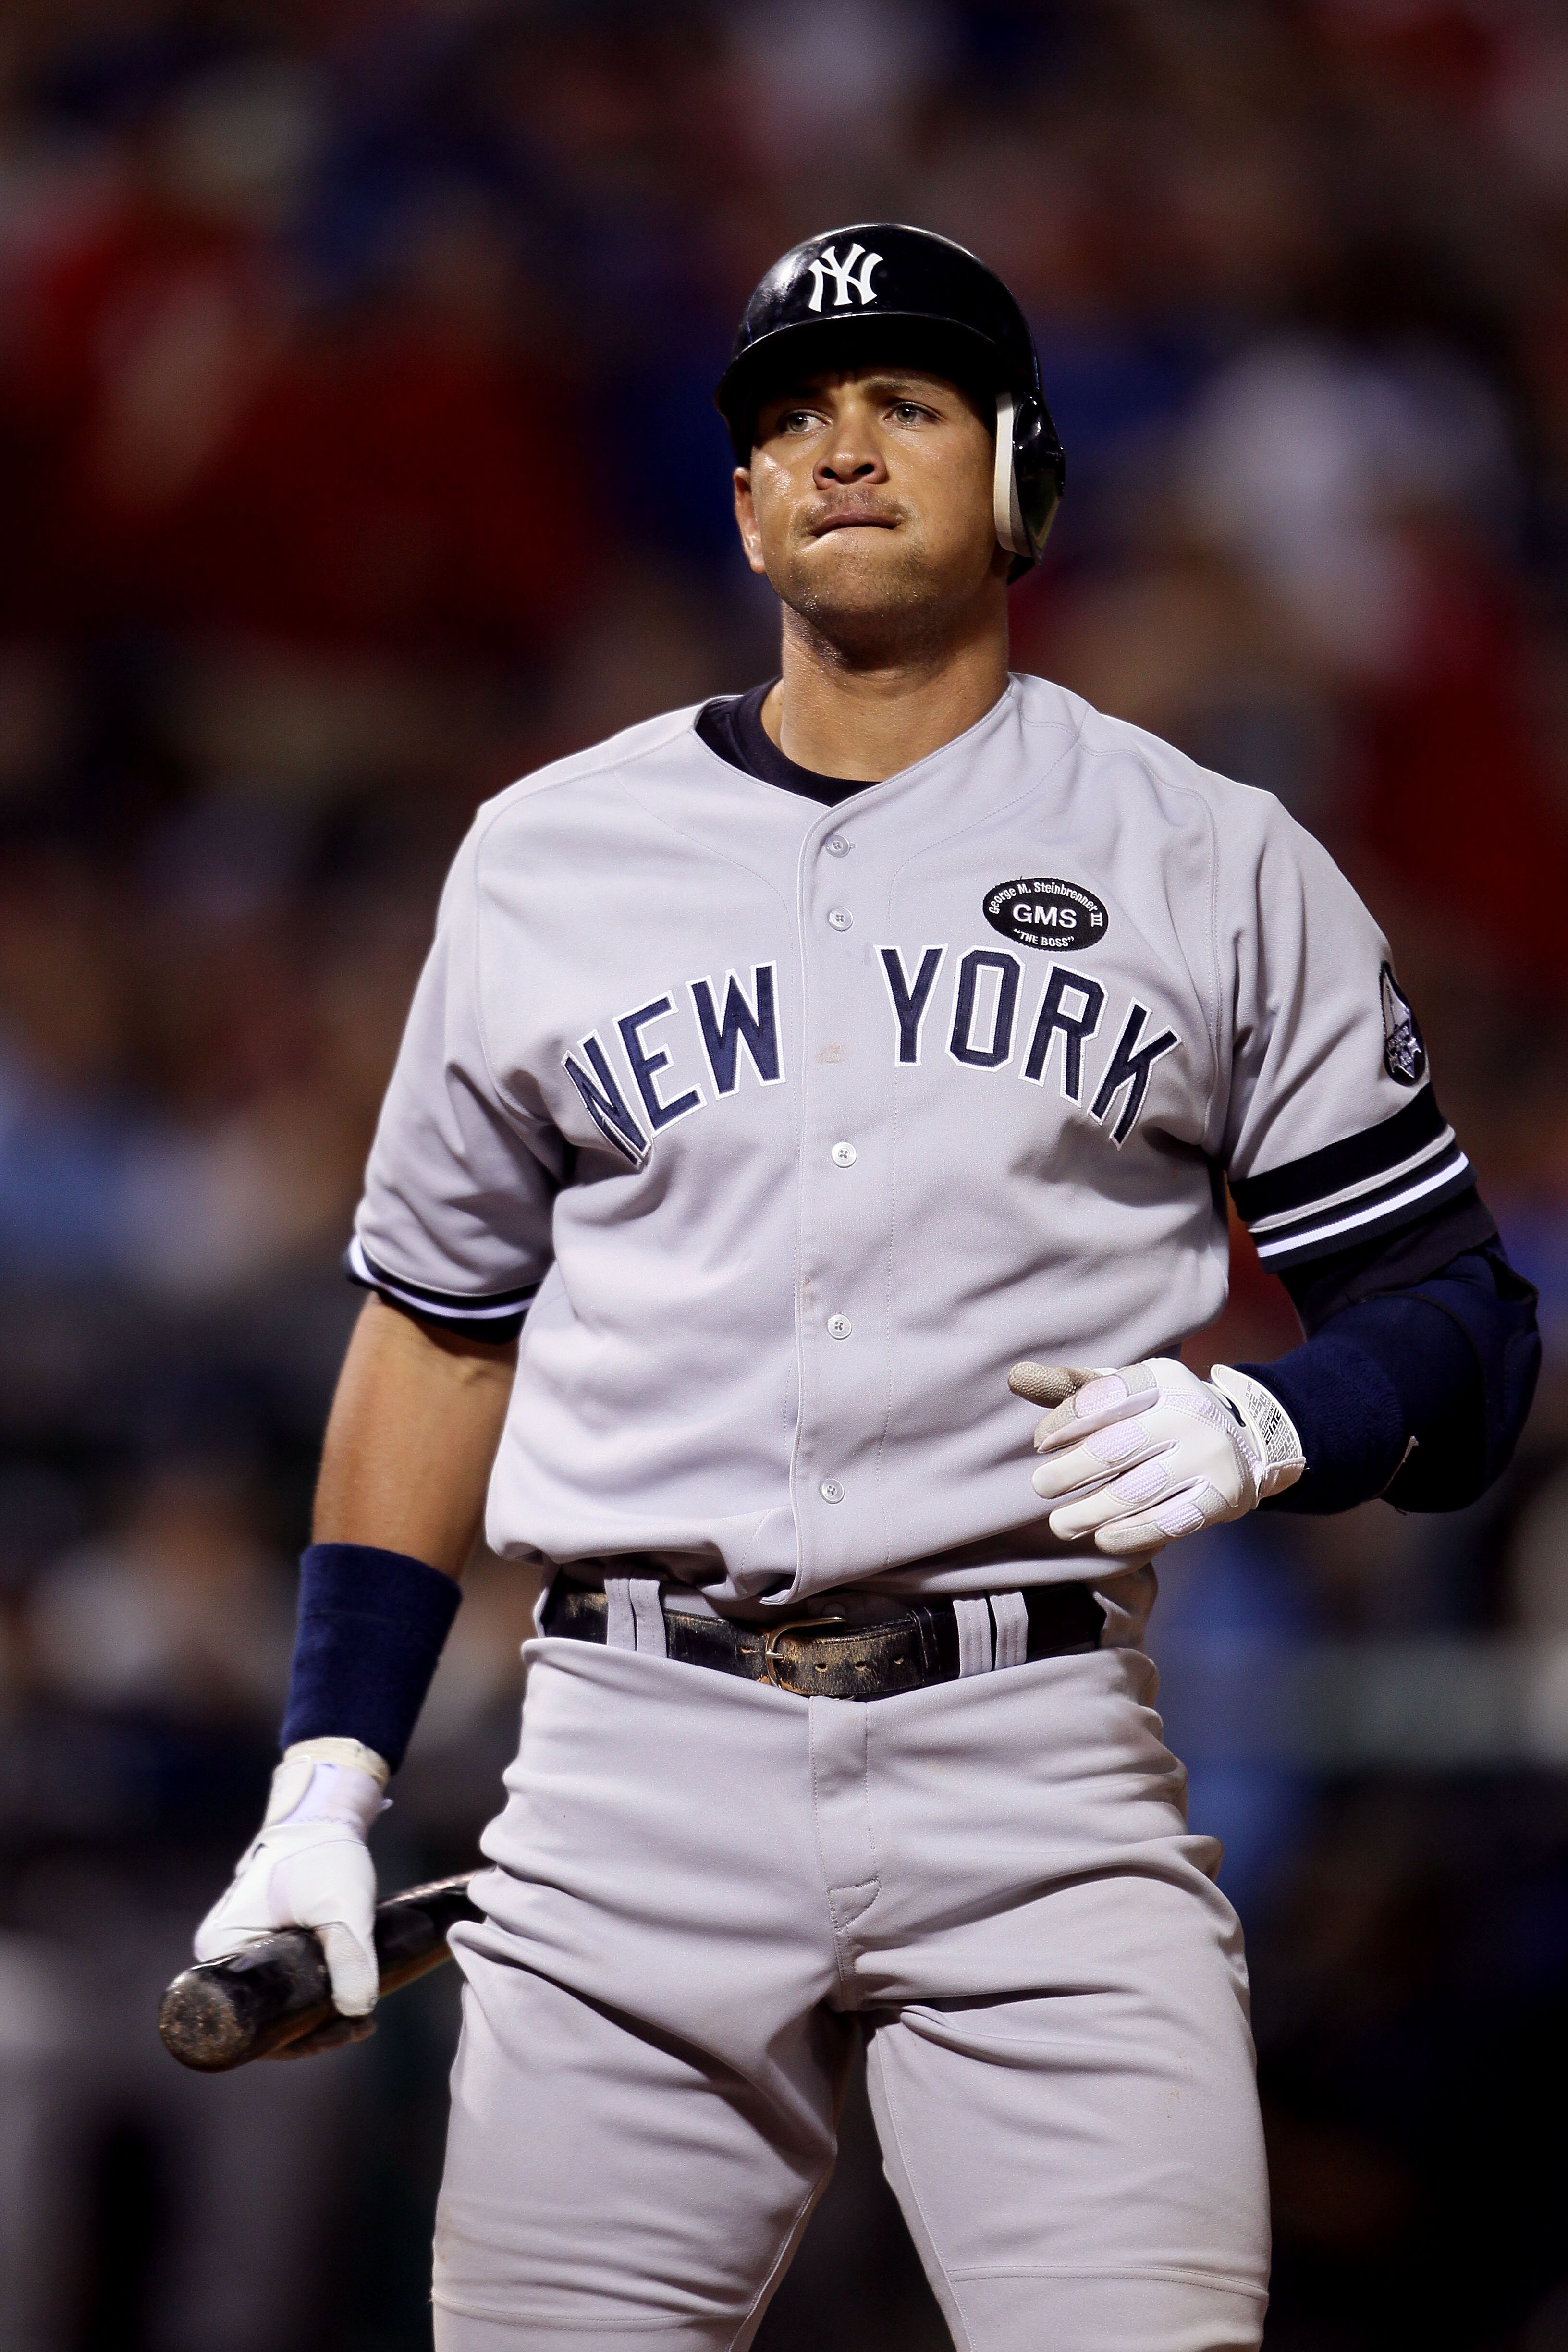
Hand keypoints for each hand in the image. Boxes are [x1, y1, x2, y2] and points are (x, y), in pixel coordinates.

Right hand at [195, 1737, 388, 2017]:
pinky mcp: (262, 1939)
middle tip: (361, 2027)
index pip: (249, 2020)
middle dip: (312, 2030)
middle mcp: (222, 1954)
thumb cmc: (324, 1852)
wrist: (325, 1812)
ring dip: (316, 2015)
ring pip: (277, 2001)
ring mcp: (241, 1947)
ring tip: (363, 2020)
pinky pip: (283, 1980)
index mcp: (221, 1949)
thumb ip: (351, 1955)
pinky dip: (313, 1994)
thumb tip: (357, 2012)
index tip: (340, 2033)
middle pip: (263, 2015)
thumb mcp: (342, 1905)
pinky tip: (350, 2004)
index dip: (294, 2040)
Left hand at [1010, 1357, 1303, 1557]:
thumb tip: (1015, 1377)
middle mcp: (1190, 1411)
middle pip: (1117, 1447)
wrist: (1243, 1443)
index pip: (1105, 1396)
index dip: (1066, 1421)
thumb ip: (1074, 1388)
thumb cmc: (1161, 1415)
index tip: (1040, 1444)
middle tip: (1041, 1486)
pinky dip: (1131, 1533)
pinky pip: (1169, 1521)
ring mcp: (1208, 1455)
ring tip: (1061, 1523)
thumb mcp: (1126, 1390)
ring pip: (1138, 1490)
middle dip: (1072, 1471)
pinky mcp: (1222, 1496)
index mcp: (1162, 1378)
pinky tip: (1102, 1538)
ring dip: (1092, 1511)